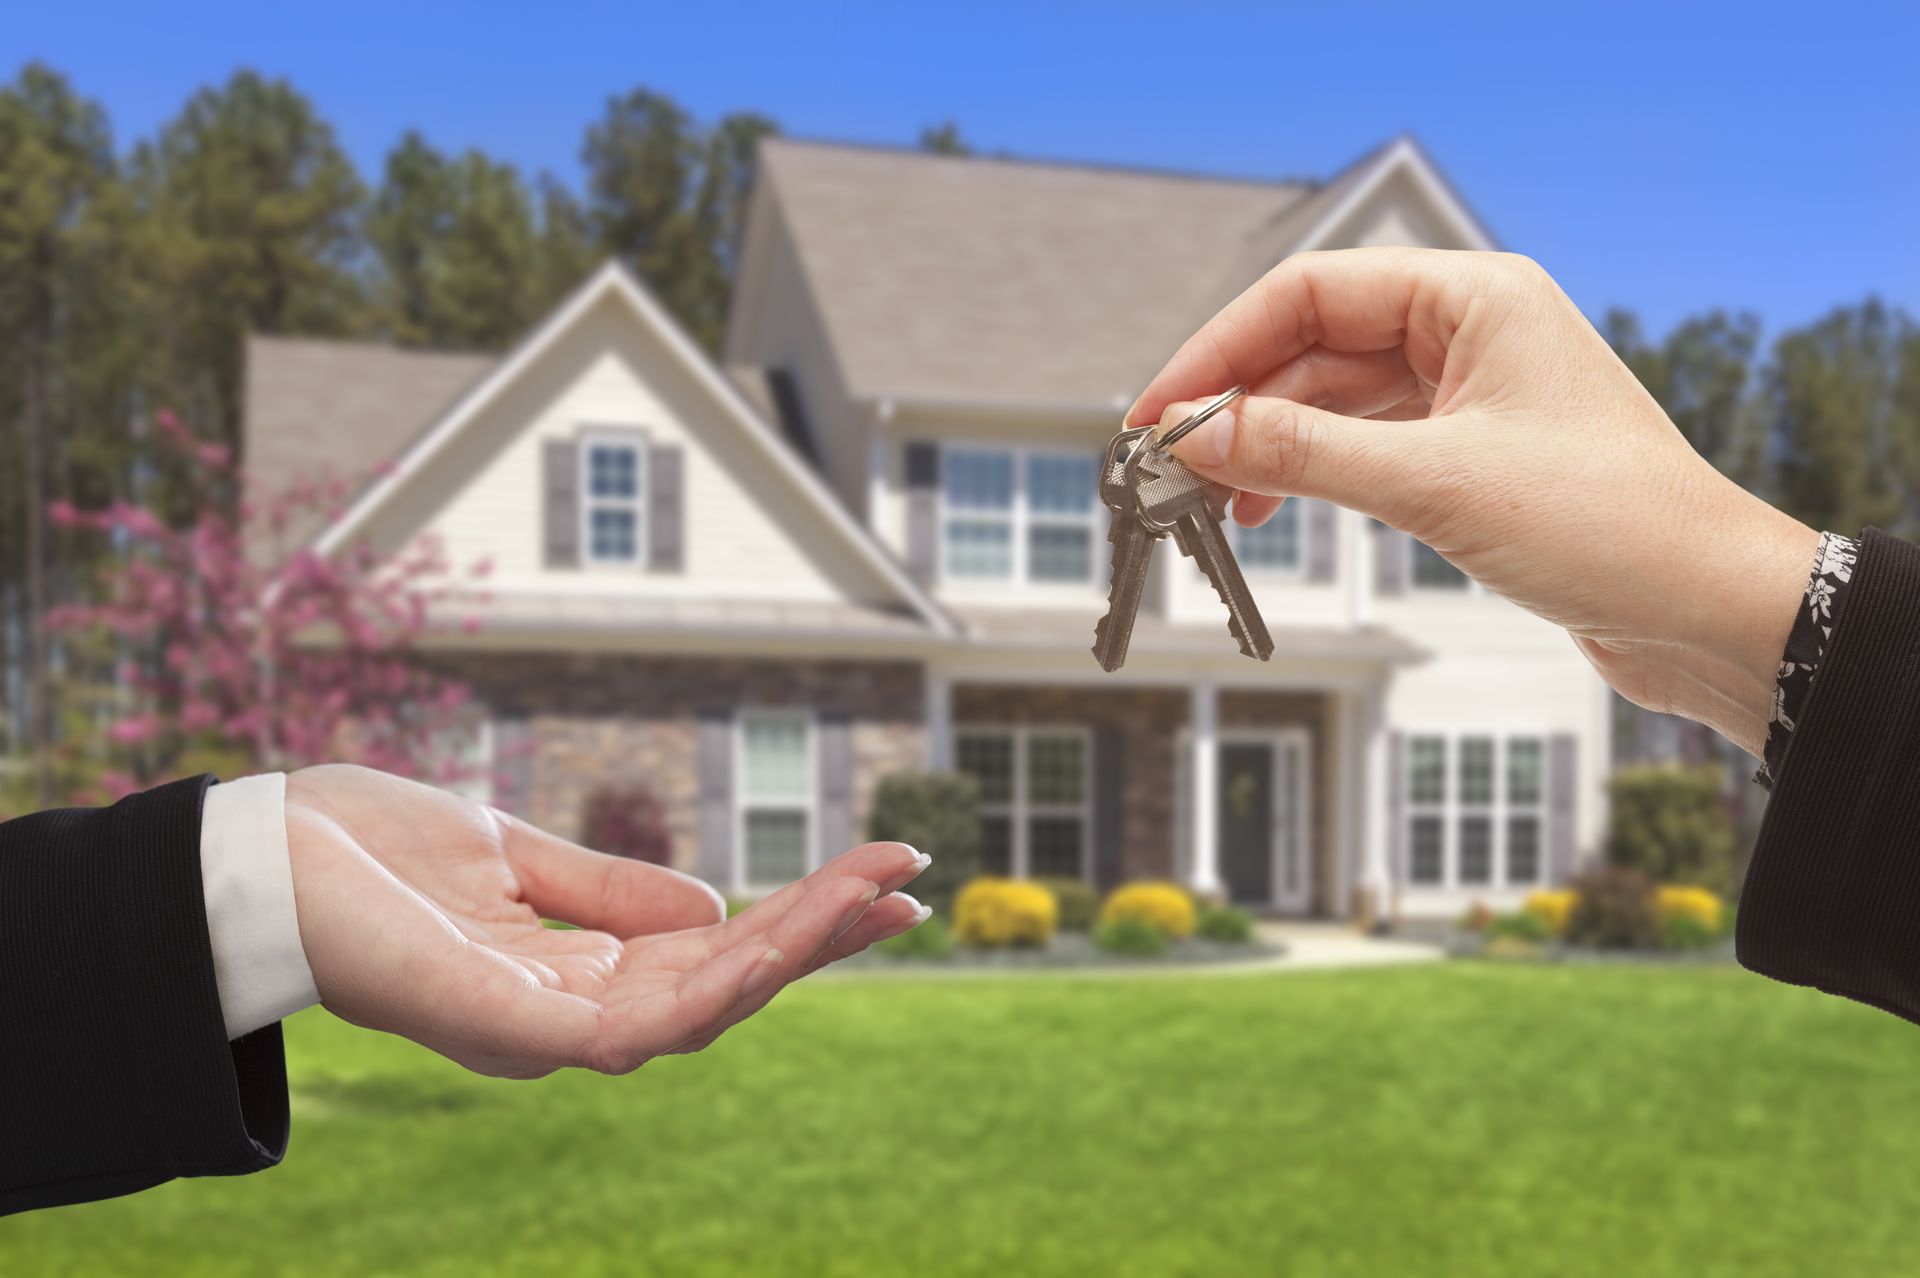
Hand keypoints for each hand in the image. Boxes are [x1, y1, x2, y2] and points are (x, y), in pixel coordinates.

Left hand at [281, 764, 928, 1076]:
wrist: (252, 854)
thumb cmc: (365, 853)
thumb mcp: (512, 854)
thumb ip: (607, 890)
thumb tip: (715, 911)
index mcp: (575, 973)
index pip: (713, 958)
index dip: (800, 922)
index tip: (883, 874)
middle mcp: (569, 1015)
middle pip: (725, 987)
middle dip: (822, 937)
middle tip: (909, 881)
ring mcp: (542, 1029)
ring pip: (700, 1011)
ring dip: (792, 954)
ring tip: (870, 896)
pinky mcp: (507, 1028)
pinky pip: (633, 1028)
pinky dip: (712, 986)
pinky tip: (771, 936)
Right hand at [1128, 247, 1817, 756]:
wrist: (1706, 610)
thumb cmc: (1606, 525)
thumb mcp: (1432, 483)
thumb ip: (1303, 452)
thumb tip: (1195, 437)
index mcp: (1472, 297)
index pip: (1309, 294)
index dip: (1220, 350)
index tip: (1159, 411)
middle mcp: (1469, 331)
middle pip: (1313, 345)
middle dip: (1236, 403)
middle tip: (1166, 464)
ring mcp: (1471, 393)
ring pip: (1334, 400)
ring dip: (1267, 445)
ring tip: (1208, 500)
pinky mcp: (1472, 454)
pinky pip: (1365, 445)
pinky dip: (1310, 474)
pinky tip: (1268, 509)